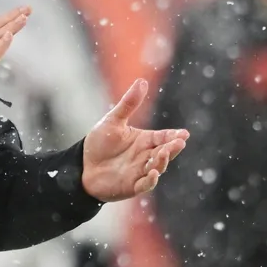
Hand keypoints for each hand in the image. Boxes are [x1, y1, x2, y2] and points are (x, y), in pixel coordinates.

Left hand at [81, 78, 189, 201]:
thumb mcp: (113, 121)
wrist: (82, 166)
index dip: (174, 136)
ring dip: (162, 161)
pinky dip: (150, 180)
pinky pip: (145, 184)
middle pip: (164, 152)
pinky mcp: (131, 185)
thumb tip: (142, 81)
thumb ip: (128, 104)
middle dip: (172, 148)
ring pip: (157, 167)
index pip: (163, 137)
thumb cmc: (99, 143)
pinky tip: (152, 172)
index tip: (184, 134)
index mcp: (144, 140)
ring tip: (163, 154)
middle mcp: (145, 156)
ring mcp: (140, 171)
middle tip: (179, 142)